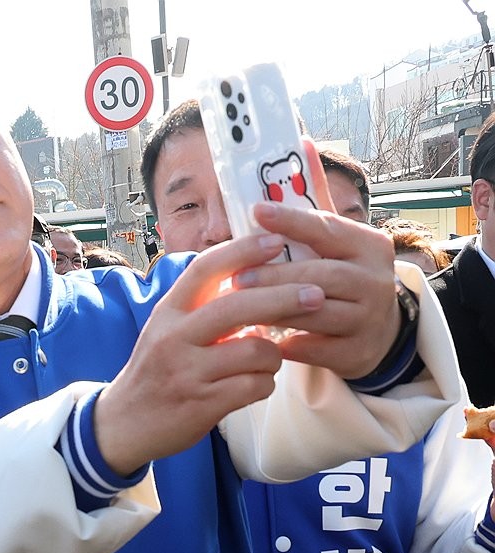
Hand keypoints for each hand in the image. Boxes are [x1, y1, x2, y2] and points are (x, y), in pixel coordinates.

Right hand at [95, 232, 324, 474]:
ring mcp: (188, 372)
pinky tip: (256, 384)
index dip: (242, 251)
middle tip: (316, 295)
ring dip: (273, 355)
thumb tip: (251, 276)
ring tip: (267, 360)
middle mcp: (174, 338)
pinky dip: (265, 384)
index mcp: (167, 313)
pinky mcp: (202, 404)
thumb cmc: (155, 371)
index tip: (275, 241)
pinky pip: (255, 386)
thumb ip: (201, 306)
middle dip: (284, 297)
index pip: (204, 269)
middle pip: (238, 306)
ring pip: (255, 350)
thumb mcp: (166, 329)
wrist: (124, 423)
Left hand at [232, 167, 400, 378]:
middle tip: (236, 277)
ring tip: (239, 305)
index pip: (326, 228)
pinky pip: (314, 348)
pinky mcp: (356, 352)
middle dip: (274, 276)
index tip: (255, 211)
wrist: (377, 333)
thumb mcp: (335, 240)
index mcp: (367, 245)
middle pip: (319, 275)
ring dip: (274, 309)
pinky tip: (258, 339)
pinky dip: (286, 343)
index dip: (291, 220)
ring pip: (315, 313)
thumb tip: (300, 141)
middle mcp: (374, 280)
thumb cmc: (342, 276)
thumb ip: (314, 199)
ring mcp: (368, 318)